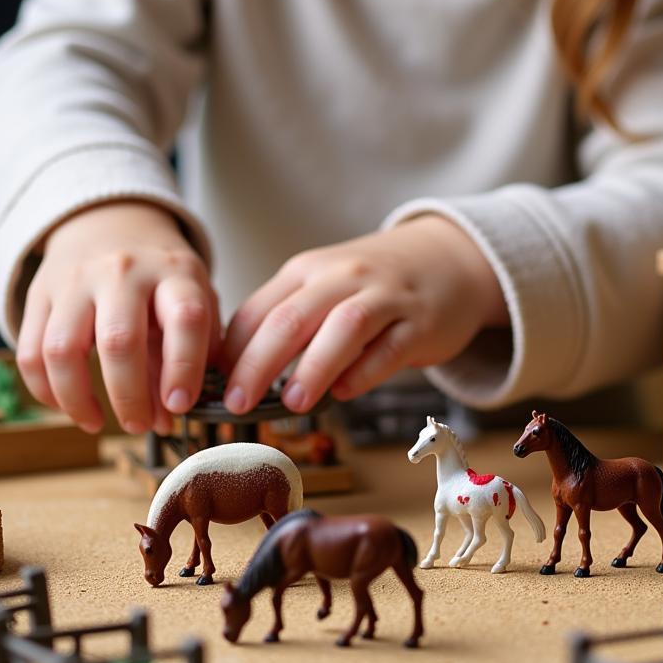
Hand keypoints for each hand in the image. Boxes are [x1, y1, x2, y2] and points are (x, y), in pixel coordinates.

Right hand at [16, 202, 218, 433]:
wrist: (112, 224)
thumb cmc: (163, 278)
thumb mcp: (194, 301)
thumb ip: (191, 356)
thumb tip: (169, 417)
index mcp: (175, 273)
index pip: (186, 319)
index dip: (185, 368)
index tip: (182, 406)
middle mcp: (124, 272)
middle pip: (119, 341)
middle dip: (129, 396)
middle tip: (140, 425)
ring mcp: (75, 281)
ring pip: (62, 349)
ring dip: (79, 400)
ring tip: (98, 423)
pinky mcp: (39, 293)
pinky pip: (30, 352)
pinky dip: (46, 390)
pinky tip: (69, 407)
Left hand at [222, 216, 507, 413]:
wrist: (449, 259)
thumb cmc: (376, 284)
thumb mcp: (324, 287)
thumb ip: (287, 319)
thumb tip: (235, 371)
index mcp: (308, 272)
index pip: (258, 311)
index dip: (231, 352)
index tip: (213, 387)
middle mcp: (343, 278)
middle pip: (292, 318)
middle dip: (258, 363)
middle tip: (238, 403)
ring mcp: (385, 298)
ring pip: (343, 327)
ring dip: (312, 366)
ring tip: (291, 402)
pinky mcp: (420, 323)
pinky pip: (390, 348)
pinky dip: (365, 372)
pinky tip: (344, 393)